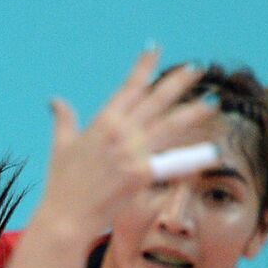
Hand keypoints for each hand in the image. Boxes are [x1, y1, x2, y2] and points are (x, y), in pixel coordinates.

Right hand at [33, 49, 216, 240]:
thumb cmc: (61, 184)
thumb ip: (63, 120)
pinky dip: (192, 154)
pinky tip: (210, 147)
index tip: (155, 49)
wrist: (66, 217)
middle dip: (177, 82)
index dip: (143, 67)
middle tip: (196, 68)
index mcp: (101, 123)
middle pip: (155, 100)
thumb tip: (55, 100)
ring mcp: (132, 153)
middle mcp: (120, 133)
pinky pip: (173, 160)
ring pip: (170, 125)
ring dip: (193, 112)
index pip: (128, 88)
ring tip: (212, 101)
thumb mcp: (61, 147)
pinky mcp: (142, 174)